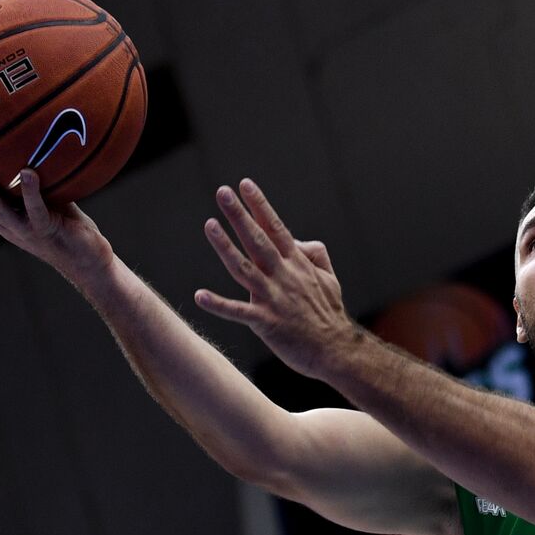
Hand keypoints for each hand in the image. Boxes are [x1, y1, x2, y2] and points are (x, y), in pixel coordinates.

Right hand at [0, 152, 113, 281]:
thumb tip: (37, 144)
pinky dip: (30, 191)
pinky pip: (35, 210)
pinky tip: (27, 172)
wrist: (90, 261)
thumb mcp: (51, 200)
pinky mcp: (47, 231)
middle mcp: (10, 227)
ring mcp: (26, 231)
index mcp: (5, 220)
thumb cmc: (71, 227)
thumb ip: (41, 180)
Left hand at [194, 179, 353, 379]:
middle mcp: (284, 275)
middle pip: (258, 239)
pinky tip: (199, 296)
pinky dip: (218, 304)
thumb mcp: (329, 278)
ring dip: (225, 246)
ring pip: (244, 267)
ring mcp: (273, 298)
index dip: (260, 205)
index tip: (245, 184)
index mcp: (297, 264)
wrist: (335, 349)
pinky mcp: (266, 322)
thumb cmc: (329, 314)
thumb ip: (314, 255)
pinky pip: (238, 312)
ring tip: (209, 224)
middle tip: (222, 192)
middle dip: (239, 214)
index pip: (276, 227)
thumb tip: (299, 242)